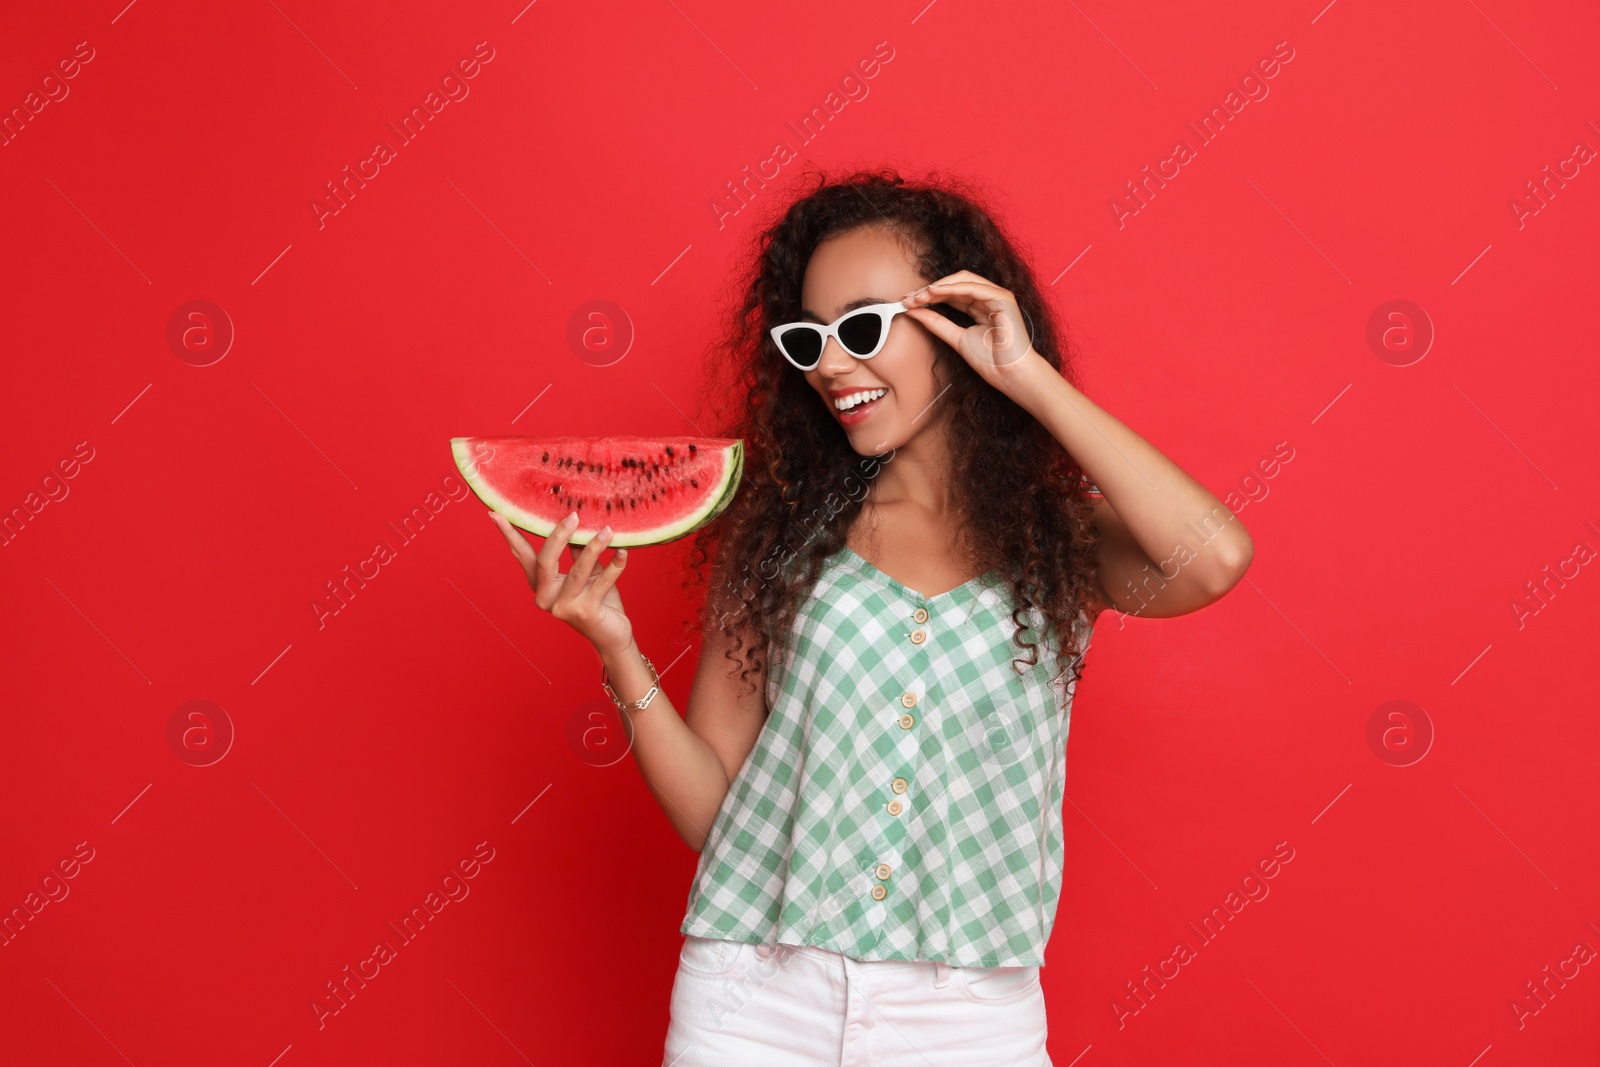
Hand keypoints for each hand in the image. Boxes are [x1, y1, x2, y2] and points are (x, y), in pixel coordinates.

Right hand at [487, 509, 634, 656]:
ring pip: (578, 570)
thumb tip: (577, 521)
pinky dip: (615, 566)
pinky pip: (602, 582)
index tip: (496, 514)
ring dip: (594, 547)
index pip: (523, 555)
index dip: (510, 535)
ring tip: (607, 530)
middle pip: (545, 561)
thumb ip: (578, 551)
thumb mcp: (586, 572)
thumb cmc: (598, 600)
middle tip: (574, 515)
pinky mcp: (585, 613)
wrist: (612, 635)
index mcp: (541, 585)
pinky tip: (622, 552)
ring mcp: (563, 607)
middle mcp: (546, 597)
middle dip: (558, 535)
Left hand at [900, 271, 1043, 395]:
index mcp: (980, 307)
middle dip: (930, 289)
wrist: (1009, 374)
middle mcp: (988, 298)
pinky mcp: (1003, 298)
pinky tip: (935, 292)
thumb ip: (936, 323)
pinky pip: (973, 288)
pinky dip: (952, 288)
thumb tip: (914, 311)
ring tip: (919, 296)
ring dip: (938, 287)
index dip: (929, 295)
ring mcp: (997, 296)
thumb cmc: (991, 361)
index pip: (951, 294)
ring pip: (963, 281)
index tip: (908, 302)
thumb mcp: (956, 338)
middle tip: (909, 298)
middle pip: (955, 284)